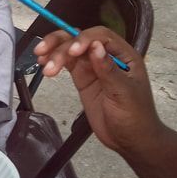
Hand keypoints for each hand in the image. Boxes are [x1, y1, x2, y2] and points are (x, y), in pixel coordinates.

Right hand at [34, 27, 160, 153]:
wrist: (129, 140)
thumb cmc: (134, 117)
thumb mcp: (124, 94)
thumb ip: (109, 70)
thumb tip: (95, 46)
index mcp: (124, 55)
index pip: (101, 37)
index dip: (84, 39)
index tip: (72, 52)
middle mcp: (107, 56)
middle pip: (81, 39)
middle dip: (61, 44)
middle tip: (44, 53)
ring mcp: (93, 67)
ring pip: (70, 49)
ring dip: (54, 52)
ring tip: (41, 61)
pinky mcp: (82, 78)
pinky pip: (66, 64)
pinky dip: (54, 61)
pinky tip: (43, 64)